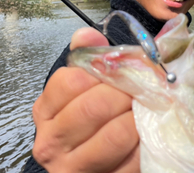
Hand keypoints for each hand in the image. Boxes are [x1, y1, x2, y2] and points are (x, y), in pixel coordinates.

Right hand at [32, 27, 139, 172]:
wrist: (95, 164)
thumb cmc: (91, 119)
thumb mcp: (84, 86)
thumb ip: (86, 57)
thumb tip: (87, 34)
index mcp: (46, 110)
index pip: (71, 80)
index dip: (103, 71)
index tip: (121, 69)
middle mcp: (51, 141)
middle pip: (94, 106)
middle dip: (125, 93)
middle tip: (142, 88)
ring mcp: (73, 167)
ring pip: (114, 134)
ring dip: (138, 117)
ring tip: (147, 108)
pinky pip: (132, 160)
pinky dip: (145, 143)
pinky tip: (147, 133)